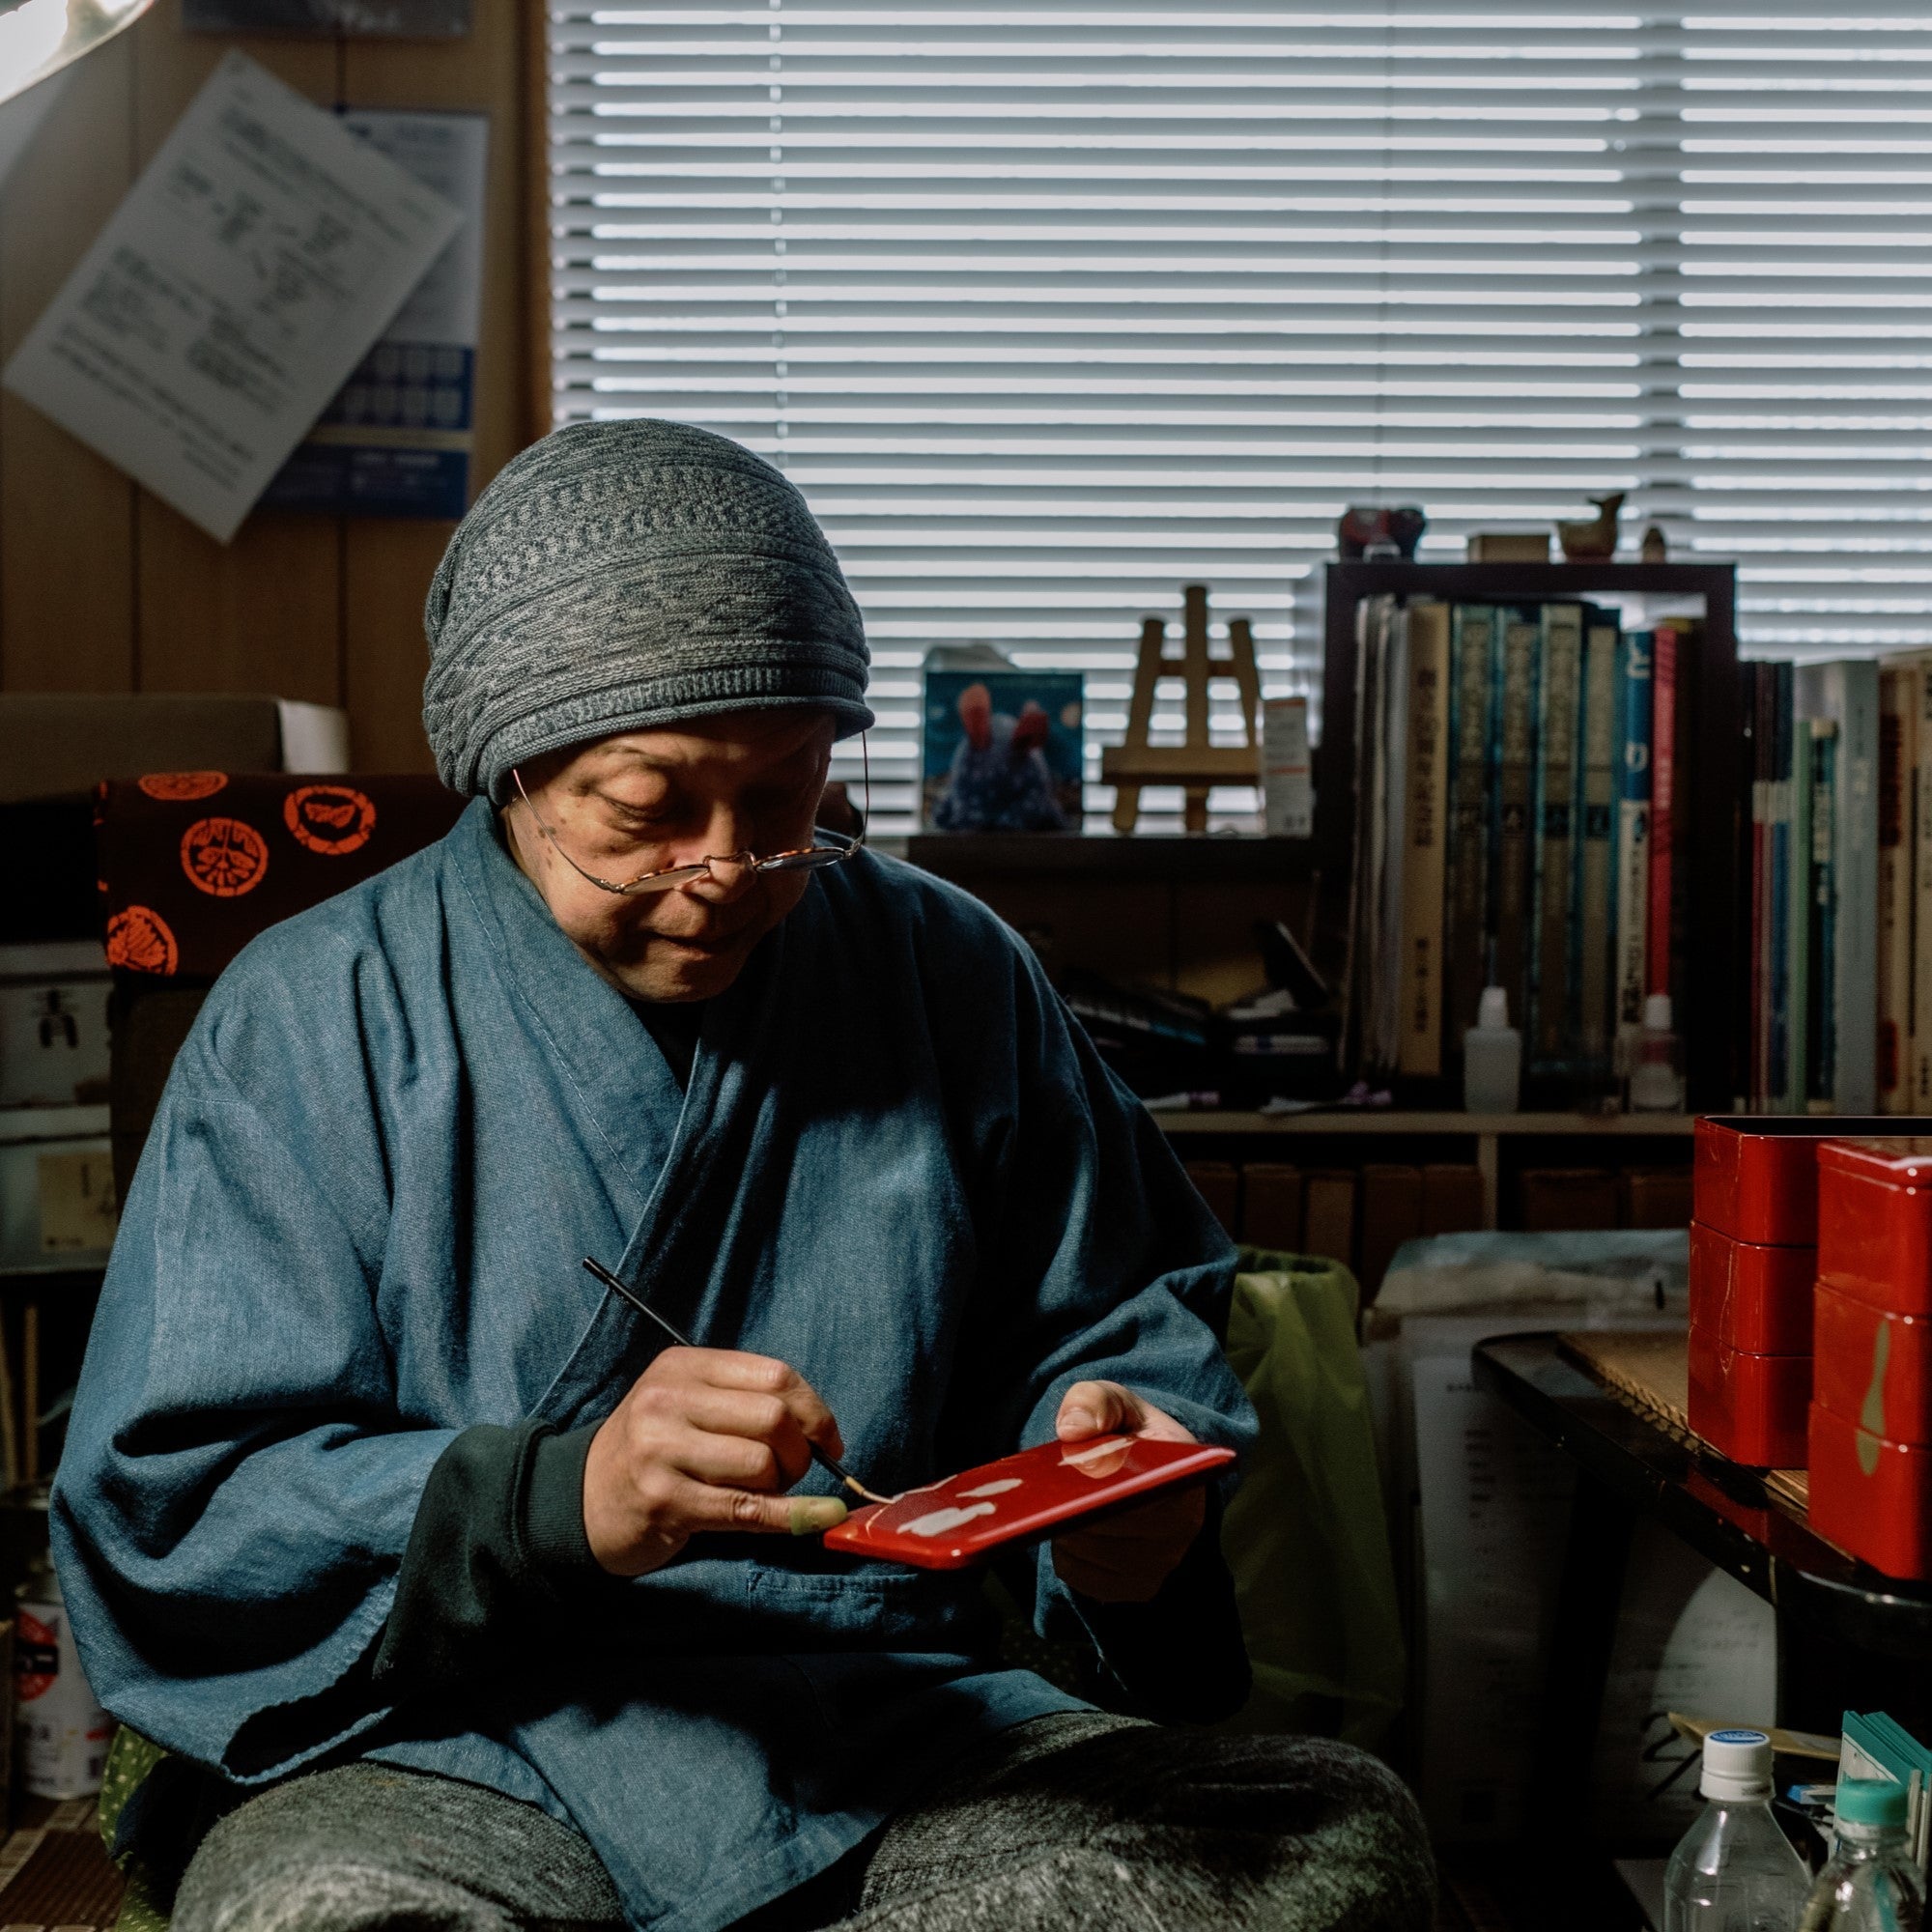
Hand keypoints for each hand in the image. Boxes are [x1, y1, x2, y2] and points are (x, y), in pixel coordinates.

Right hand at [583, 1347, 848, 1576]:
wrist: (581, 1499)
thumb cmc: (653, 1450)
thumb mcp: (687, 1404)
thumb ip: (745, 1403)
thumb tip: (823, 1434)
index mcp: (682, 1366)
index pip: (775, 1376)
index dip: (815, 1410)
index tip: (828, 1440)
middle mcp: (667, 1400)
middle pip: (775, 1417)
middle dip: (800, 1452)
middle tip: (790, 1472)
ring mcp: (661, 1450)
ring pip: (762, 1463)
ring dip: (781, 1487)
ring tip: (761, 1492)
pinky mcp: (664, 1501)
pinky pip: (746, 1509)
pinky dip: (789, 1517)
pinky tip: (812, 1518)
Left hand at [1049, 1381, 1206, 1603]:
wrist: (1143, 1470)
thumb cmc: (1129, 1433)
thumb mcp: (1116, 1403)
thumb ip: (1096, 1401)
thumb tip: (1072, 1428)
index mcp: (1185, 1476)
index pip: (1149, 1493)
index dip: (1109, 1489)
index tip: (1079, 1476)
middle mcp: (1183, 1528)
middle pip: (1116, 1530)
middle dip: (1077, 1508)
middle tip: (1049, 1491)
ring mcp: (1161, 1563)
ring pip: (1096, 1556)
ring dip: (1067, 1531)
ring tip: (1057, 1505)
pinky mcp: (1136, 1588)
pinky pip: (1084, 1578)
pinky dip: (1066, 1556)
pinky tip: (1064, 1531)